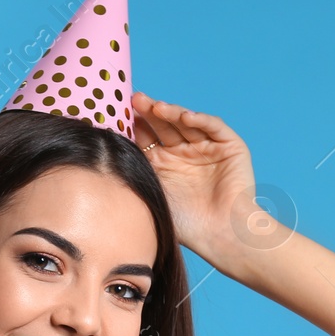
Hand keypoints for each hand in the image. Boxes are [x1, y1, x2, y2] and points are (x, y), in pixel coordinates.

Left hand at [131, 91, 280, 271]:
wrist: (220, 235)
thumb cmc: (185, 224)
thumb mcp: (153, 193)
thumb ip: (136, 170)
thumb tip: (104, 152)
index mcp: (164, 164)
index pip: (147, 137)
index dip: (135, 124)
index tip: (120, 112)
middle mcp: (184, 153)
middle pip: (165, 125)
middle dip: (150, 112)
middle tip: (136, 101)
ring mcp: (207, 148)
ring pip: (187, 122)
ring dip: (172, 112)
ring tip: (157, 107)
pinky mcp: (230, 146)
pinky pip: (214, 127)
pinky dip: (200, 119)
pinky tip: (185, 117)